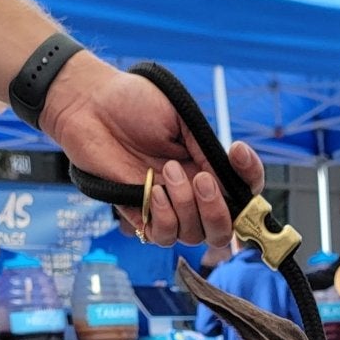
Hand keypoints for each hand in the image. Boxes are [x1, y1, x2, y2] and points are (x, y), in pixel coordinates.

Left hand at [39, 52, 263, 246]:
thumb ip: (205, 148)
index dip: (249, 179)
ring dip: (185, 205)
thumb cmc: (133, 103)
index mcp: (206, 166)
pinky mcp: (139, 215)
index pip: (243, 190)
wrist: (90, 104)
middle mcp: (191, 192)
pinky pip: (163, 236)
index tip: (237, 153)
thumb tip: (226, 177)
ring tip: (165, 171)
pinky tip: (153, 190)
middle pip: (223, 228)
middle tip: (199, 178)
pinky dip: (164, 217)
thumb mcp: (180, 118)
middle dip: (217, 210)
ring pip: (194, 235)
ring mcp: (167, 206)